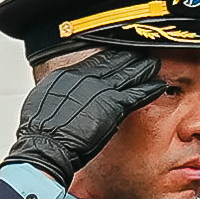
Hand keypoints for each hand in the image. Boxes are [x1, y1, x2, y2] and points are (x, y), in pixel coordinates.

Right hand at [5, 46, 168, 186]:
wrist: (46, 145)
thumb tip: (64, 97)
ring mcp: (100, 89)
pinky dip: (149, 89)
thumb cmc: (40, 133)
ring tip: (154, 64)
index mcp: (67, 75)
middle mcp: (85, 77)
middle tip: (142, 53)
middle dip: (129, 57)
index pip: (93, 61)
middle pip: (113, 61)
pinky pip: (137, 93)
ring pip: (128, 73)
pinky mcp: (113, 105)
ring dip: (143, 68)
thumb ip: (59, 95)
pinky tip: (159, 85)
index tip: (120, 54)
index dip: (109, 57)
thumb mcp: (44, 103)